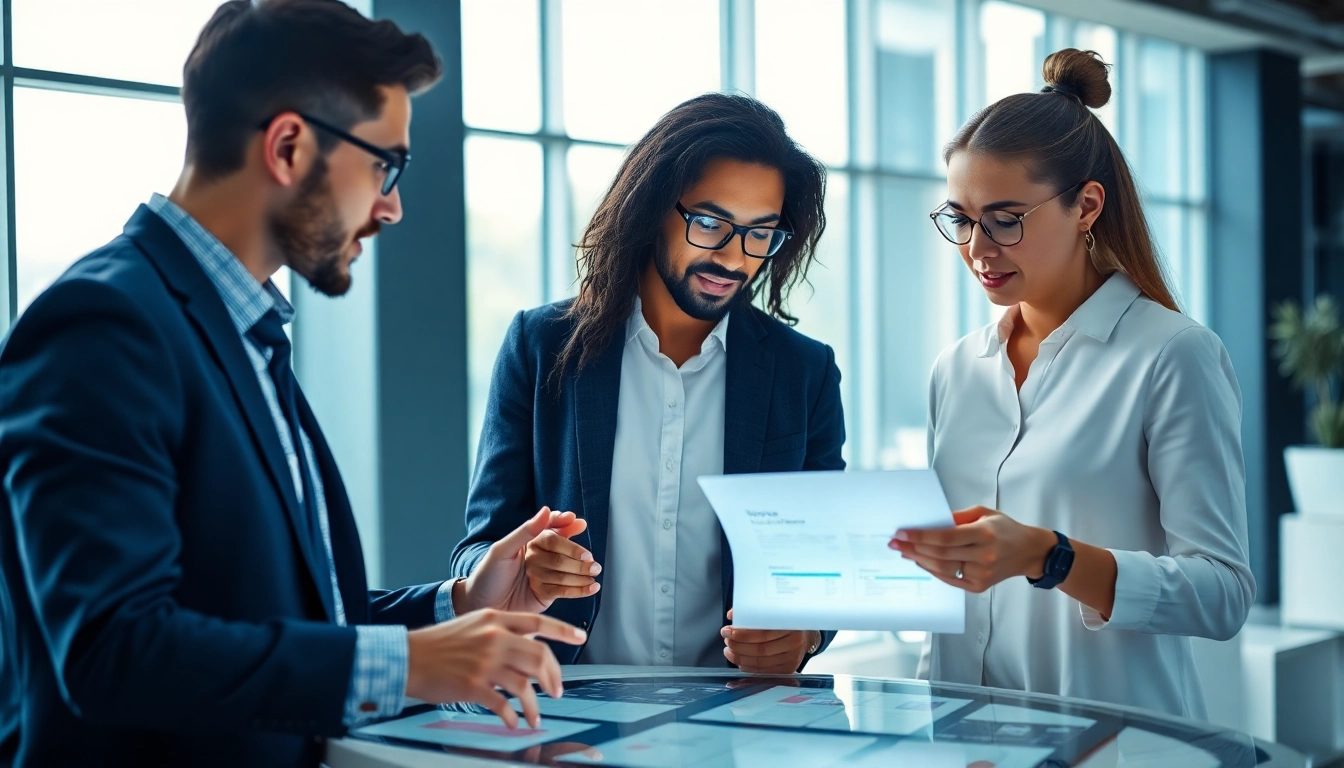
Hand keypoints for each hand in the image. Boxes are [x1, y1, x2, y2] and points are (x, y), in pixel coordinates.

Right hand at [405, 608, 585, 728]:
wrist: (406, 657)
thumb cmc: (437, 644)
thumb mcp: (471, 625)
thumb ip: (498, 631)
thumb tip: (526, 644)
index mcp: (494, 619)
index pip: (538, 622)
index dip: (563, 630)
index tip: (581, 636)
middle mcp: (493, 637)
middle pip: (539, 656)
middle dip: (554, 677)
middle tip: (557, 691)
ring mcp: (484, 662)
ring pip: (525, 685)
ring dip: (534, 705)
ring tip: (535, 716)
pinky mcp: (473, 685)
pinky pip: (503, 704)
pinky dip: (512, 717)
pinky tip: (513, 722)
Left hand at [457, 507, 587, 613]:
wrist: (477, 605)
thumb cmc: (485, 575)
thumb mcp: (501, 550)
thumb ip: (524, 531)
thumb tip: (545, 510)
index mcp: (529, 542)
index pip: (551, 532)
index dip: (565, 526)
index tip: (577, 522)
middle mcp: (539, 557)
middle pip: (564, 553)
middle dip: (577, 554)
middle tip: (589, 558)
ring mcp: (545, 575)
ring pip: (567, 571)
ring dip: (582, 572)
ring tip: (594, 572)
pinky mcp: (547, 594)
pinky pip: (566, 590)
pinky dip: (580, 589)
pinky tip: (592, 586)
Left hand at [720, 609, 815, 673]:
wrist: (804, 634)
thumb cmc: (783, 621)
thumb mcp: (772, 612)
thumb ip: (753, 612)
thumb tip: (732, 616)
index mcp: (790, 624)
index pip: (762, 632)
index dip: (742, 634)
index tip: (727, 631)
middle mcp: (794, 642)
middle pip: (761, 649)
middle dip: (738, 646)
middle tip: (726, 640)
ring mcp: (793, 657)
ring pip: (761, 662)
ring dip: (740, 658)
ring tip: (729, 651)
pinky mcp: (790, 669)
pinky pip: (765, 671)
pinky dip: (749, 667)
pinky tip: (739, 661)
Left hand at [889, 506, 1055, 592]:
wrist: (1029, 552)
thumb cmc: (1005, 529)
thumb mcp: (984, 513)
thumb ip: (957, 517)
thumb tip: (930, 521)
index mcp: (985, 534)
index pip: (945, 537)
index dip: (921, 536)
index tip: (902, 532)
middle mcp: (984, 555)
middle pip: (940, 554)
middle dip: (913, 548)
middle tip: (895, 543)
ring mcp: (981, 573)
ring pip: (942, 568)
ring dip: (919, 560)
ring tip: (904, 551)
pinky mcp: (979, 585)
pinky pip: (949, 578)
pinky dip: (932, 570)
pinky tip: (921, 561)